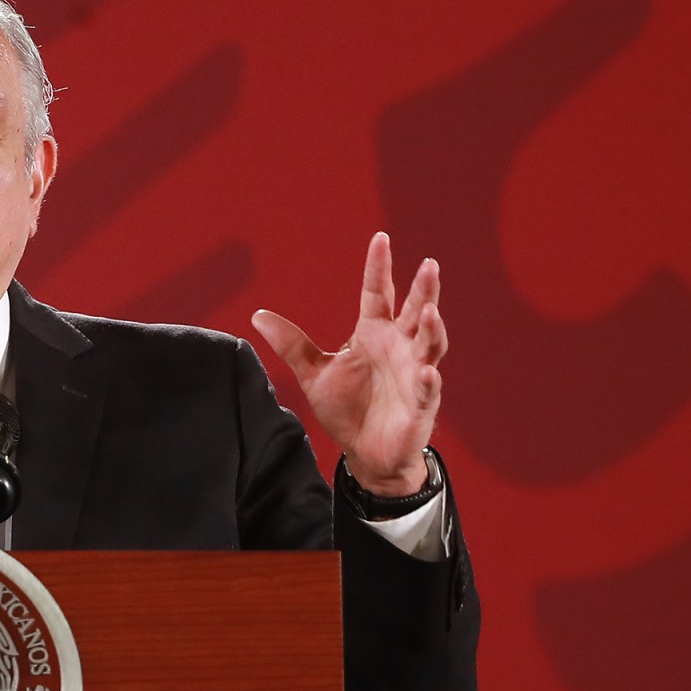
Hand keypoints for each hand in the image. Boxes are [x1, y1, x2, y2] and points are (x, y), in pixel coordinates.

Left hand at [251, 232, 446, 495]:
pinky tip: (428, 373)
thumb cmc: (347, 409)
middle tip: (428, 265)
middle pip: (415, 311)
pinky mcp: (421, 404)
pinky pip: (428, 390)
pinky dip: (429, 382)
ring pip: (430, 344)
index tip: (381, 238)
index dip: (379, 267)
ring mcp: (414, 374)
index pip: (378, 293)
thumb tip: (258, 315)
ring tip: (429, 312)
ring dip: (432, 328)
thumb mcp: (314, 373)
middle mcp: (399, 348)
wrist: (365, 452)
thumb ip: (292, 345)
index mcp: (374, 334)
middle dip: (424, 290)